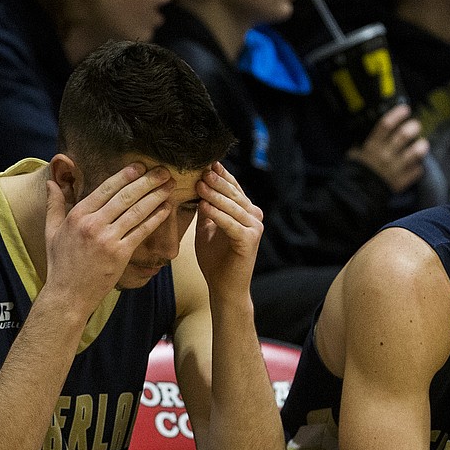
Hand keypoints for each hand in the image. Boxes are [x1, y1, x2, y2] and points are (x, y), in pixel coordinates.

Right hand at [43, 162, 174, 311]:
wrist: (68, 294)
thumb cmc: (60, 264)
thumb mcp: (51, 231)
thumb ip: (53, 205)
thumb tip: (51, 183)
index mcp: (77, 215)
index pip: (105, 188)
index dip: (125, 175)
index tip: (139, 166)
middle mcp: (93, 224)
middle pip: (125, 196)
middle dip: (146, 181)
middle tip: (162, 170)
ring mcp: (108, 239)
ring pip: (136, 211)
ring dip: (155, 196)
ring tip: (168, 185)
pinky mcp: (120, 254)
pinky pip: (141, 231)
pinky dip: (155, 218)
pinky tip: (166, 208)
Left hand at [194, 162, 262, 292]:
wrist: (224, 287)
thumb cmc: (215, 259)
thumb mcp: (206, 228)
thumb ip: (206, 208)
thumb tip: (195, 186)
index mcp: (245, 211)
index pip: (233, 187)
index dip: (220, 175)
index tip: (205, 162)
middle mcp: (254, 216)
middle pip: (233, 194)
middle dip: (216, 181)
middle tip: (201, 169)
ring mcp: (254, 228)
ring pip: (232, 207)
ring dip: (215, 195)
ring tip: (199, 184)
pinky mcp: (249, 240)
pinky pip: (230, 224)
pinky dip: (217, 214)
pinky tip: (204, 206)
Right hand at [347, 104, 428, 192]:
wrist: (356, 195)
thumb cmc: (355, 173)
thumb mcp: (354, 154)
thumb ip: (363, 144)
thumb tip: (368, 134)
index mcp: (372, 146)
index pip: (385, 125)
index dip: (397, 115)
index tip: (405, 110)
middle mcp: (384, 155)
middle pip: (402, 136)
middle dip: (412, 128)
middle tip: (415, 126)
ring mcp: (394, 168)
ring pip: (414, 153)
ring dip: (420, 146)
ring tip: (423, 144)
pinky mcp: (400, 181)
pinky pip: (416, 171)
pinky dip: (418, 167)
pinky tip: (417, 165)